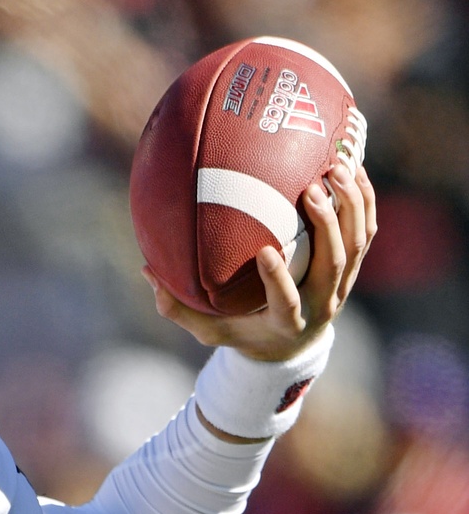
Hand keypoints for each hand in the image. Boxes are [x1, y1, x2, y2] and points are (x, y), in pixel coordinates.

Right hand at [145, 161, 376, 361]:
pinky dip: (363, 199)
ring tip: (336, 168)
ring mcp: (343, 285)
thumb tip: (146, 270)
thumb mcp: (208, 330)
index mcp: (287, 323)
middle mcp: (322, 304)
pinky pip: (366, 230)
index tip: (265, 251)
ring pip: (356, 243)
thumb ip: (177, 307)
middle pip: (333, 264)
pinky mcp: (353, 268)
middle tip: (312, 189)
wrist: (292, 345)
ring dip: (351, 205)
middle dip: (327, 226)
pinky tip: (354, 167)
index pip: (287, 303)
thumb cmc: (243, 333)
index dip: (279, 280)